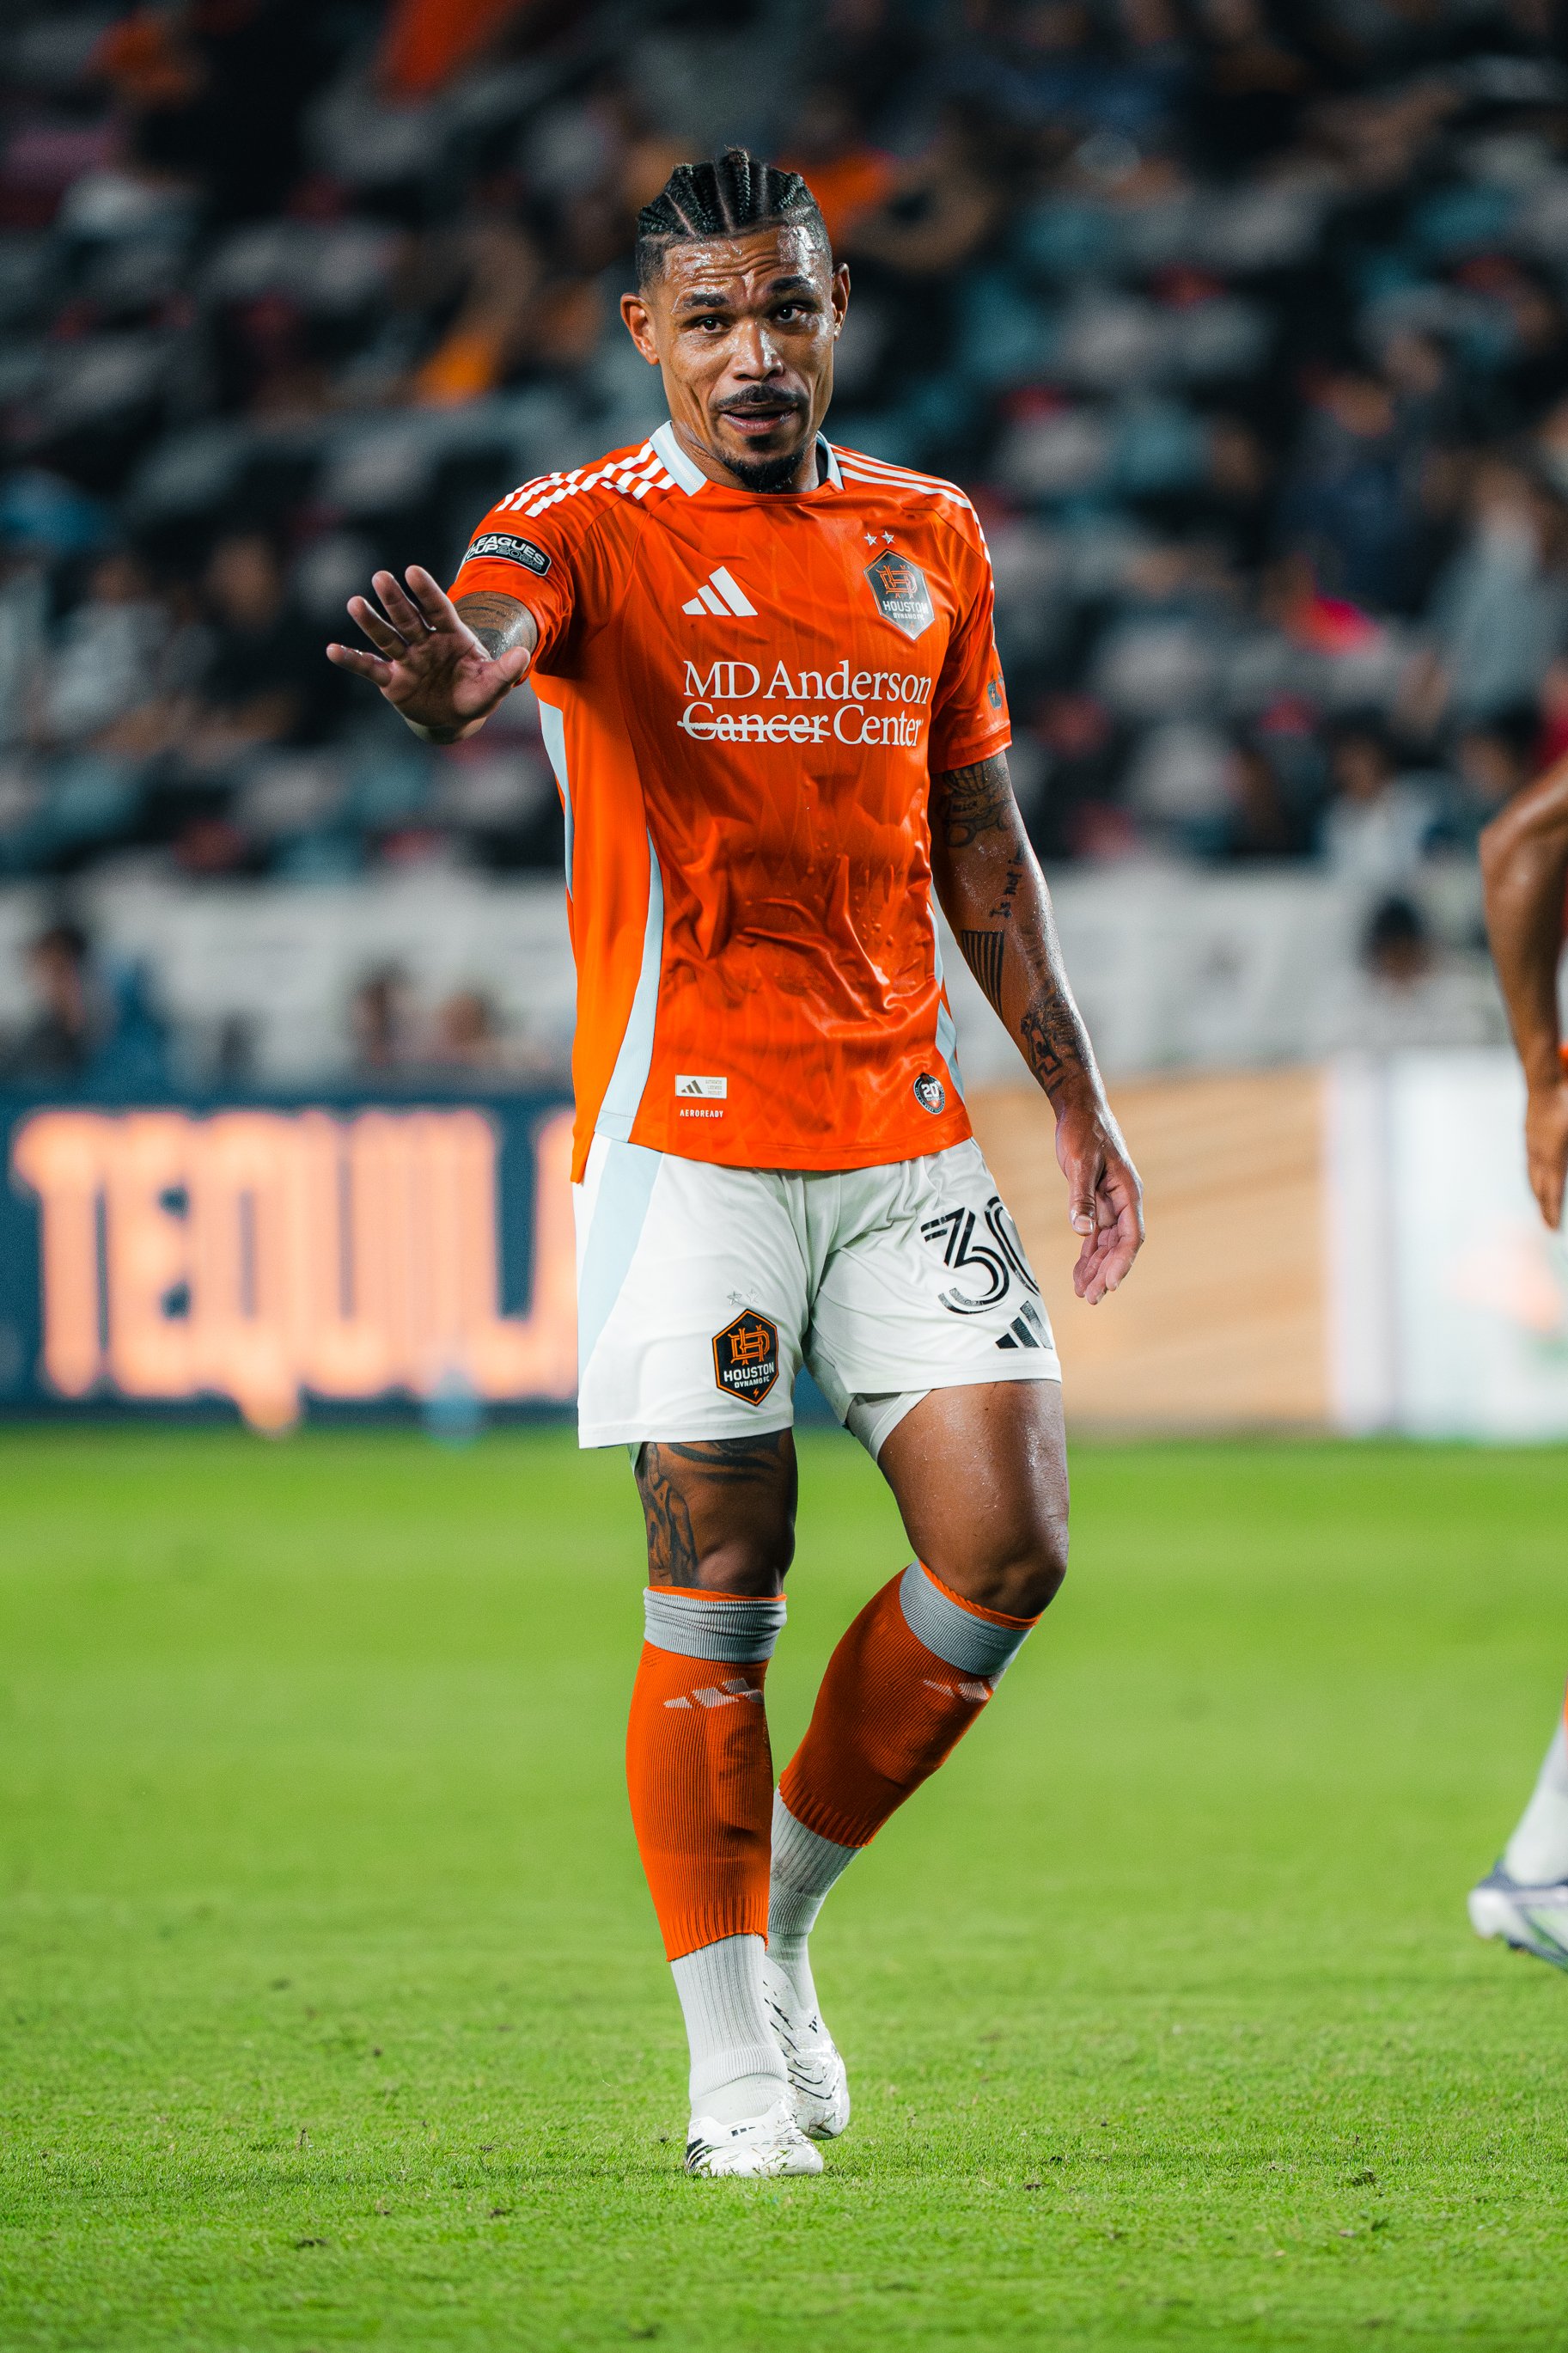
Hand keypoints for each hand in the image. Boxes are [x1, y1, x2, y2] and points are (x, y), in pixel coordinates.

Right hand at [326, 567, 528, 739]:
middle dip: (395, 600)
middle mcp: (425, 642)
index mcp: (451, 635)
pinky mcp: (392, 680)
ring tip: (354, 603)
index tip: (412, 571)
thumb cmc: (476, 693)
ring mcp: (407, 659)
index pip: (438, 608)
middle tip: (381, 577)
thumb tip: (523, 656)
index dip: (426, 591)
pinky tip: (332, 649)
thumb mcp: (494, 684)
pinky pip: (370, 667)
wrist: (456, 717)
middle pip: (408, 617)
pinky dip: (352, 659)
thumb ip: (506, 670)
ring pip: (387, 637)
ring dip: (371, 622)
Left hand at [1054, 1099, 1143, 1304]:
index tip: (1110, 1284)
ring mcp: (1111, 1204)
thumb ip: (1081, 1196)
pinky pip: (1094, 1235)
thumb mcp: (1080, 1162)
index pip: (1132, 1235)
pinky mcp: (1096, 1202)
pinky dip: (1087, 1255)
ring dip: (1096, 1269)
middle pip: (1119, 1246)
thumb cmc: (1084, 1131)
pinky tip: (1079, 1273)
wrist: (1080, 1109)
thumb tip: (1082, 1230)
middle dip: (1106, 1273)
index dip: (1122, 1262)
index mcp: (1128, 1192)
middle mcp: (1123, 1202)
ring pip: (1106, 1245)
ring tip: (1083, 1293)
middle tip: (1090, 1298)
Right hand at [1524, 1077, 1567, 1227]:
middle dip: (1544, 1208)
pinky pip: (1530, 1163)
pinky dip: (1534, 1176)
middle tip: (1548, 1225)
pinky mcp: (1530, 1135)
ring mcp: (1532, 1145)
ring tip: (1541, 1205)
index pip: (1553, 1192)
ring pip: (1533, 1176)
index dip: (1553, 1212)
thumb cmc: (1566, 1103)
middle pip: (1539, 1189)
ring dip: (1537, 1193)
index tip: (1553, 1229)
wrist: (1545, 1080)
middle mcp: (1539, 1155)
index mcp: (1555, 1157)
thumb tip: (1563, 1167)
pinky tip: (1536, 1176)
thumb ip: (1566, 1156)